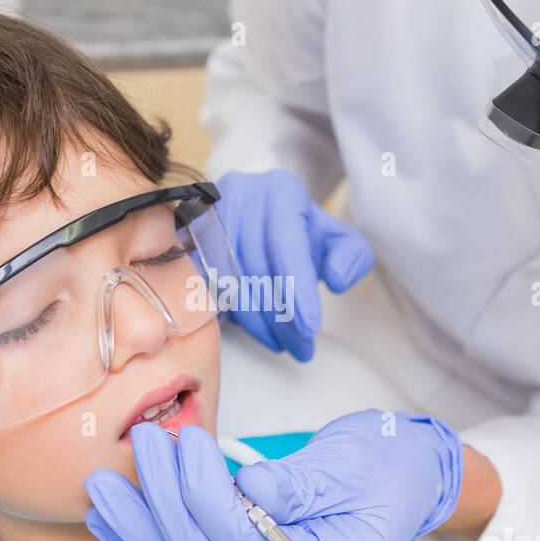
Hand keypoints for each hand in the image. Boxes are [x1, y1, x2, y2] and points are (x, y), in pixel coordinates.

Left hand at [83, 411, 463, 540]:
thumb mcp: (353, 465)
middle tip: (143, 447)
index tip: (187, 446)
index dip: (207, 498)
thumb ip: (299, 483)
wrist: (405, 475)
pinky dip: (146, 535)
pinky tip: (111, 512)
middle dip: (164, 506)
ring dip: (142, 524)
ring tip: (103, 483)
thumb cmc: (387, 466)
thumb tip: (251, 487)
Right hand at [213, 169, 373, 360]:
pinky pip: (205, 285)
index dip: (298, 288)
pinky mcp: (186, 240)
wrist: (259, 218)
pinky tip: (252, 329)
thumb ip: (352, 256)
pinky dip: (230, 313)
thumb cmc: (300, 232)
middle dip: (282, 317)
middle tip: (301, 348)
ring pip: (230, 281)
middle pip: (258, 268)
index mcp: (281, 192)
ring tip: (283, 345)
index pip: (286, 244)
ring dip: (258, 322)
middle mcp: (240, 196)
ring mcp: (208, 217)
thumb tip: (337, 280)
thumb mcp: (336, 238)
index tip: (310, 326)